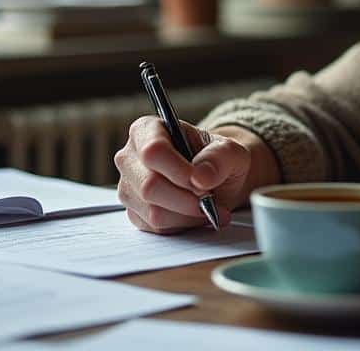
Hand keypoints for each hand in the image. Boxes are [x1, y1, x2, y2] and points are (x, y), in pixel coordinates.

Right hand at [115, 116, 250, 233]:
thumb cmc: (217, 159)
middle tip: (210, 198)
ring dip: (188, 214)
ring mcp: (129, 187)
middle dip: (187, 199)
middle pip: (150, 186)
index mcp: (147, 130)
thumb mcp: (231, 151)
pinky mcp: (134, 213)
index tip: (202, 182)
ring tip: (208, 206)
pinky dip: (183, 225)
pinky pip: (156, 228)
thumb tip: (201, 177)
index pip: (153, 151)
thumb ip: (220, 158)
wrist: (213, 180)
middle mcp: (130, 157)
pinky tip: (195, 215)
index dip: (179, 171)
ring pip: (154, 212)